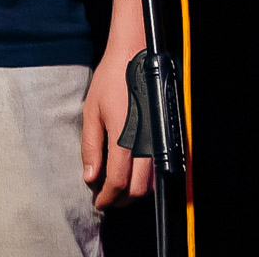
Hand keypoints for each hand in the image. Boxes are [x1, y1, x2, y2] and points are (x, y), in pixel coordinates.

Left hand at [82, 43, 153, 207]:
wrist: (135, 55)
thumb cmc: (112, 80)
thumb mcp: (91, 111)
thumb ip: (91, 146)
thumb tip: (90, 176)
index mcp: (125, 138)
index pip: (118, 182)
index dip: (106, 197)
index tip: (98, 202)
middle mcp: (147, 143)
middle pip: (138, 189)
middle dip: (121, 199)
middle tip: (106, 198)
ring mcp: (160, 140)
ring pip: (152, 182)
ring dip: (135, 191)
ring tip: (117, 188)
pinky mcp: (168, 134)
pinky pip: (162, 168)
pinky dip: (148, 179)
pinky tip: (135, 175)